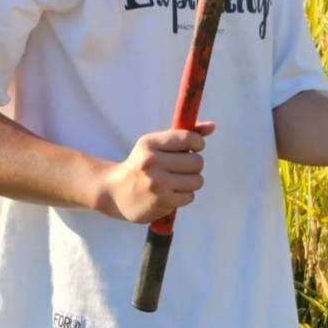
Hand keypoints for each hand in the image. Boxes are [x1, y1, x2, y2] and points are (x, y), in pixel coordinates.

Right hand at [93, 121, 215, 223]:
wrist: (115, 192)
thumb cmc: (140, 165)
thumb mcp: (155, 146)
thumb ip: (183, 135)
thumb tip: (212, 126)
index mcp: (150, 143)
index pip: (188, 138)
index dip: (198, 143)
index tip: (193, 148)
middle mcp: (152, 161)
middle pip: (197, 161)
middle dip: (193, 165)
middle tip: (181, 168)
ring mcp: (157, 183)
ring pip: (197, 180)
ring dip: (191, 182)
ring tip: (176, 182)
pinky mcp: (162, 201)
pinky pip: (190, 196)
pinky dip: (184, 195)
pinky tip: (171, 193)